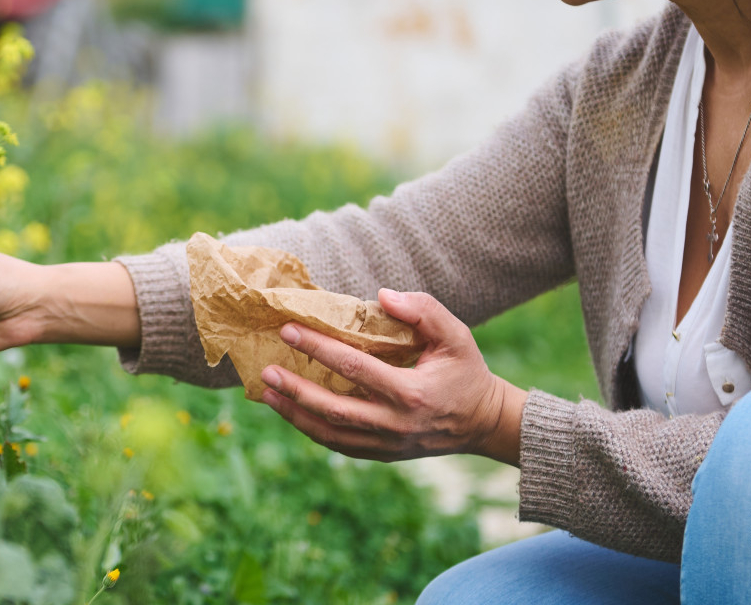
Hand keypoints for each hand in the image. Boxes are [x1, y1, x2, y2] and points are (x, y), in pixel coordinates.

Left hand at [259, 289, 527, 465]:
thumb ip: (423, 310)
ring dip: (295, 415)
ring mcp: (387, 445)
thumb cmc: (466, 372)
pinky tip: (290, 411)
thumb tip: (381, 296)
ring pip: (331, 435)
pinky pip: (339, 446)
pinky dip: (311, 430)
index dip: (319, 348)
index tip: (289, 330)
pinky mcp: (382, 455)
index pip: (355, 368)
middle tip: (267, 370)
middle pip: (334, 410)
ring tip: (267, 393)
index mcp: (412, 394)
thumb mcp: (456, 335)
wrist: (484, 423)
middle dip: (296, 390)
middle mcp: (395, 425)